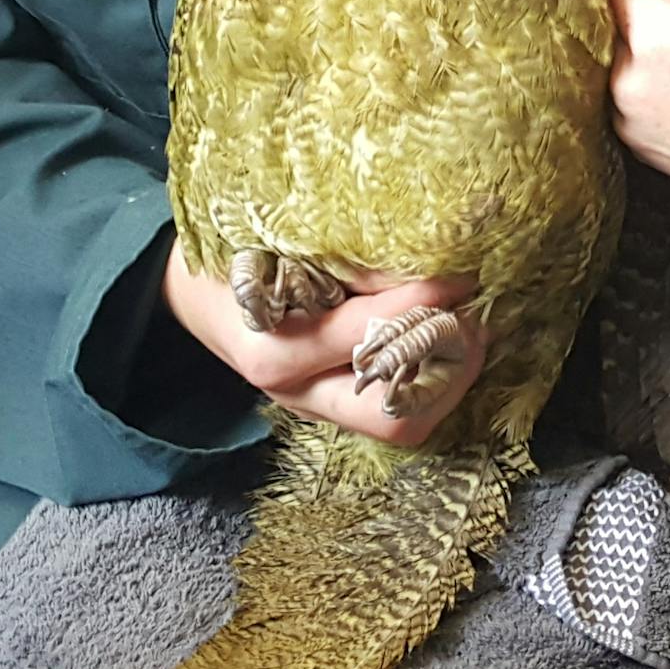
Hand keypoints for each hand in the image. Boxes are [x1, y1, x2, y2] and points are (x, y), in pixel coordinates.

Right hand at [162, 250, 490, 445]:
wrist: (193, 298)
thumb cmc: (232, 260)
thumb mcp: (266, 244)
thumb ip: (335, 254)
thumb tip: (420, 248)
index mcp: (272, 352)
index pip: (364, 338)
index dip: (419, 303)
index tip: (456, 274)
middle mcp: (298, 394)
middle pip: (393, 415)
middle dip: (448, 366)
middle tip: (476, 314)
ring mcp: (319, 408)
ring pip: (404, 424)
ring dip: (450, 378)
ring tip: (472, 325)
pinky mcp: (337, 406)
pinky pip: (400, 409)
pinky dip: (435, 379)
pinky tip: (450, 338)